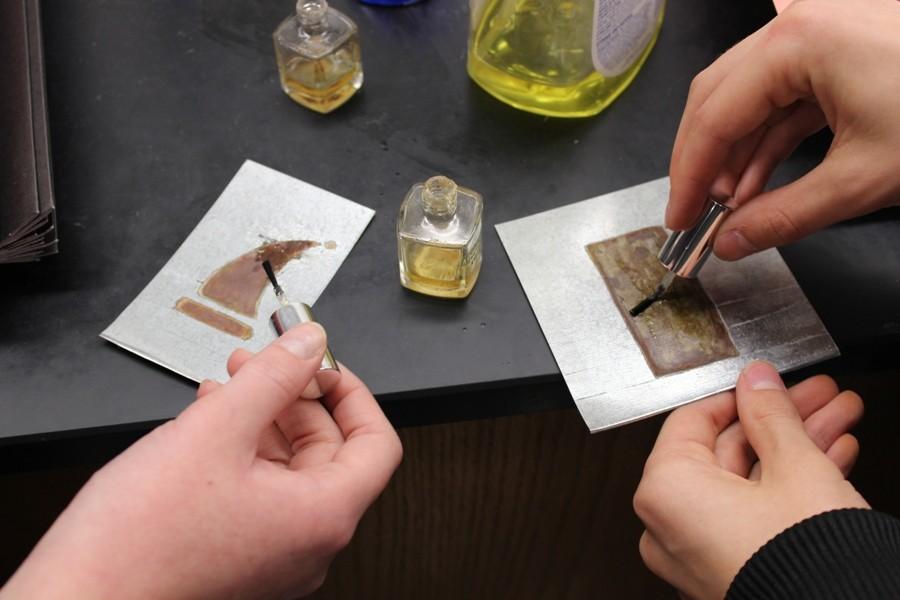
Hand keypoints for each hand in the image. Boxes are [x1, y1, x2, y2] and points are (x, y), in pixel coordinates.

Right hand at [1, 323, 401, 599]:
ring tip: (228, 387)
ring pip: (289, 471)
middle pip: (329, 453)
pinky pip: (261, 494)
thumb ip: (273, 377)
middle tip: (263, 364)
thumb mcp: (215, 430)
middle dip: (295, 399)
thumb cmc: (139, 542)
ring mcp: (275, 556)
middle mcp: (308, 545)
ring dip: (264, 420)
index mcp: (322, 517)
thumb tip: (309, 344)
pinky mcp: (242, 559)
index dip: (353, 394)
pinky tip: (210, 424)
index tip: (325, 366)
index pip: (376, 444)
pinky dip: (244, 452)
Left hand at [634, 362, 867, 599]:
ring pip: (747, 482)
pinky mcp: (730, 570)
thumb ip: (771, 415)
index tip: (769, 382)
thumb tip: (757, 382)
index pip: (692, 420)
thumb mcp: (796, 467)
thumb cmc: (806, 566)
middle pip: (726, 451)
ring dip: (795, 447)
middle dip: (781, 419)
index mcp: (665, 492)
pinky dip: (788, 487)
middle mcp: (670, 527)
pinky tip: (829, 459)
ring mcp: (699, 555)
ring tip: (837, 420)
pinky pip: (753, 515)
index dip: (740, 395)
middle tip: (816, 396)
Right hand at [667, 0, 899, 259]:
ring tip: (733, 209)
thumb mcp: (865, 177)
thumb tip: (733, 243)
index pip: (712, 118)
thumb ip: (785, 216)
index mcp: (796, 43)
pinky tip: (761, 181)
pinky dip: (768, 140)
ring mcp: (818, 32)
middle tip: (696, 216)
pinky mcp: (839, 48)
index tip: (679, 222)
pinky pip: (783, 96)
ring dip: (736, 155)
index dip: (687, 178)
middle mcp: (797, 25)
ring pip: (747, 98)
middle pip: (717, 99)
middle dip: (703, 163)